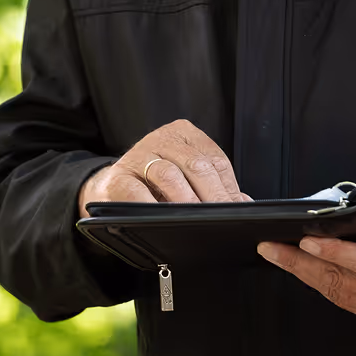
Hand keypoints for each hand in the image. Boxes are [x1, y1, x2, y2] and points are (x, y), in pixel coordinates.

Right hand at [77, 119, 249, 218]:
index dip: (228, 187)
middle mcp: (163, 138)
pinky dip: (151, 205)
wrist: (111, 186)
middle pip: (196, 165)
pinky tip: (161, 217)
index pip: (216, 159)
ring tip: (195, 220)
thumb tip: (244, 204)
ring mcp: (139, 154)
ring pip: (169, 174)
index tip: (236, 209)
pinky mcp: (118, 175)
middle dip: (212, 196)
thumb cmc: (155, 184)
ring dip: (185, 201)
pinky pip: (137, 190)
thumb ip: (214, 187)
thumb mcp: (187, 178)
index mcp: (186, 134)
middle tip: (221, 218)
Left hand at [256, 197, 355, 324]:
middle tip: (270, 248)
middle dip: (299, 264)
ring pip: (336, 293)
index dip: (333, 251)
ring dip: (304, 276)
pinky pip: (345, 301)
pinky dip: (320, 286)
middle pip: (338, 280)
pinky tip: (304, 273)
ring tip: (278, 257)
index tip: (307, 239)